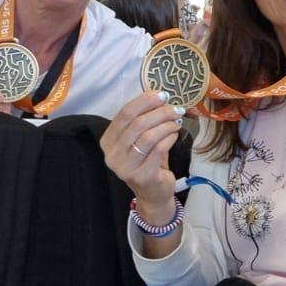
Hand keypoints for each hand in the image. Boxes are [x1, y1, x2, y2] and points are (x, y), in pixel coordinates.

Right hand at [100, 90, 182, 217]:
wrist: (153, 191)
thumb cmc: (148, 160)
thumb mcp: (141, 138)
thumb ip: (145, 119)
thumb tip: (162, 96)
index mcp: (108, 140)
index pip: (124, 114)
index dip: (144, 101)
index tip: (162, 94)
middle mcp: (111, 155)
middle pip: (137, 124)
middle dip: (160, 112)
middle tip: (176, 108)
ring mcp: (125, 167)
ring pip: (148, 136)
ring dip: (166, 125)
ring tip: (177, 121)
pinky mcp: (141, 176)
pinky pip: (158, 150)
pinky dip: (169, 138)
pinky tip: (175, 135)